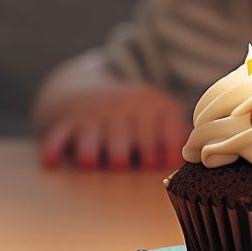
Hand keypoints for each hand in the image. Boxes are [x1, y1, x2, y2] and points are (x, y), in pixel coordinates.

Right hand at [39, 85, 188, 170]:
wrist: (86, 85)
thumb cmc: (135, 112)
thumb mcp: (161, 112)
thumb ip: (178, 135)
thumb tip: (200, 159)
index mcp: (153, 107)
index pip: (162, 133)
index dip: (163, 152)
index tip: (162, 164)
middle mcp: (122, 110)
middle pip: (124, 139)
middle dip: (124, 153)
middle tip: (124, 165)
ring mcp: (93, 116)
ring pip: (91, 138)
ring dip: (90, 152)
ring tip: (92, 163)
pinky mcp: (66, 124)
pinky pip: (57, 137)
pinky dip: (53, 148)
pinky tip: (51, 162)